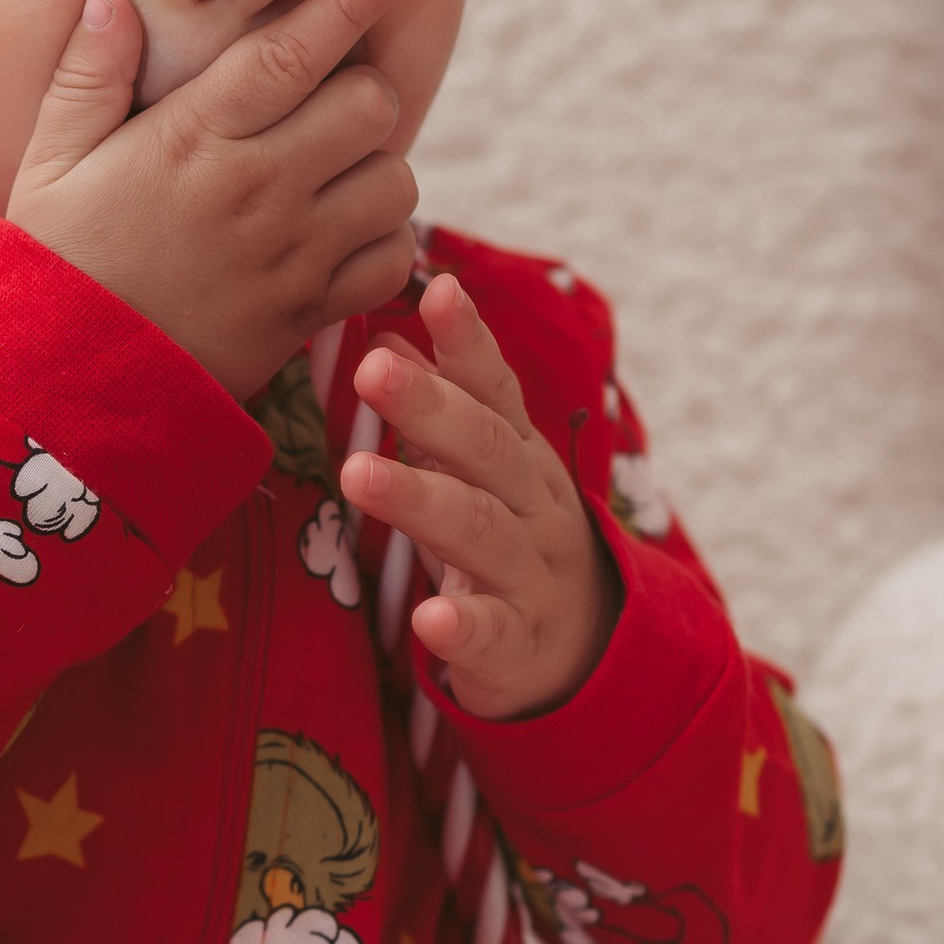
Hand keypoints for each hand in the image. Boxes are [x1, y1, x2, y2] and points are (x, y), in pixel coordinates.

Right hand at [7, 0, 421, 400]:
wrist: (65, 383)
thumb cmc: (57, 261)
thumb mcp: (50, 159)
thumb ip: (88, 74)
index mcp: (194, 139)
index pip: (293, 52)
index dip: (349, 4)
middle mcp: (256, 190)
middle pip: (369, 105)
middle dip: (360, 88)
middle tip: (329, 98)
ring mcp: (290, 255)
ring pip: (393, 180)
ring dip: (377, 163)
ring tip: (336, 166)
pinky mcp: (306, 312)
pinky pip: (391, 261)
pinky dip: (385, 240)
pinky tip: (345, 231)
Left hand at [337, 274, 617, 718]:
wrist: (585, 653)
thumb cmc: (513, 541)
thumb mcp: (484, 472)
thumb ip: (443, 410)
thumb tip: (386, 337)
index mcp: (519, 457)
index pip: (497, 390)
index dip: (468, 341)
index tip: (438, 289)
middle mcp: (533, 506)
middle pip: (485, 449)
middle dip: (431, 406)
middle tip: (371, 370)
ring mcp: (531, 576)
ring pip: (480, 531)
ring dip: (421, 500)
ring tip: (357, 476)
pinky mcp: (520, 647)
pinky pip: (494, 635)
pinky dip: (463, 627)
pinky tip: (428, 619)